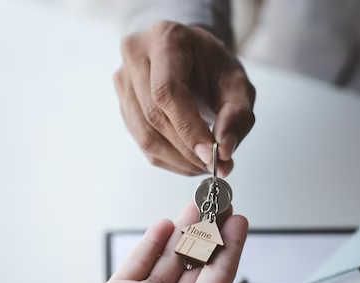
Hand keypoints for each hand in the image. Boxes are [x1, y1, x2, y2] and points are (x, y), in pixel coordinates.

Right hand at [114, 21, 255, 176]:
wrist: (190, 56)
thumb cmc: (212, 65)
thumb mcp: (237, 81)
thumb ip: (237, 114)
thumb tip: (224, 150)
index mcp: (165, 40)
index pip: (167, 91)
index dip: (188, 128)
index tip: (211, 155)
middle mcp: (135, 57)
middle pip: (154, 117)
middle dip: (188, 149)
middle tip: (216, 165)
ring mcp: (123, 82)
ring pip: (145, 136)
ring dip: (179, 160)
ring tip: (206, 164)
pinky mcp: (122, 105)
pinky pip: (143, 144)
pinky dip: (170, 160)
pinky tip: (190, 160)